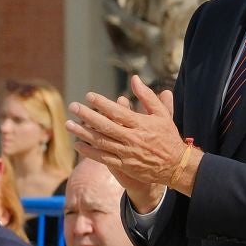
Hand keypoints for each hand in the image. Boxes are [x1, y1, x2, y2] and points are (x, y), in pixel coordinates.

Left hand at [66, 78, 183, 205]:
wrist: (176, 166)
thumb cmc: (168, 136)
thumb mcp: (162, 114)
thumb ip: (147, 96)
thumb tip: (134, 79)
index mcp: (141, 124)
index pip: (118, 112)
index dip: (102, 103)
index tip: (89, 95)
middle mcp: (132, 138)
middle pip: (105, 126)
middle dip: (87, 116)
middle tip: (73, 107)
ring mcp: (127, 153)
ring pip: (101, 142)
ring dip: (83, 133)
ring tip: (69, 124)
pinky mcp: (124, 166)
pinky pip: (103, 158)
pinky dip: (89, 151)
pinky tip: (77, 144)